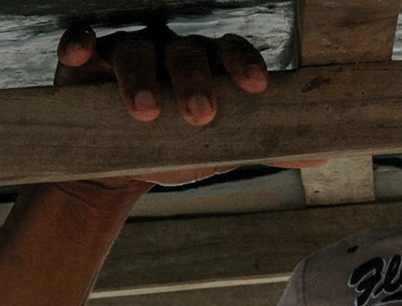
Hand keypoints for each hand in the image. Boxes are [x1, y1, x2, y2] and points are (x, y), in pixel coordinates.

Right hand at [53, 23, 270, 186]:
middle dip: (195, 81)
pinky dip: (80, 46)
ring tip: (145, 112)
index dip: (244, 64)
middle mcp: (171, 51)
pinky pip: (82, 41)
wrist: (124, 168)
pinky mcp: (86, 60)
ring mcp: (128, 51)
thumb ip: (266, 146)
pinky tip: (79, 59)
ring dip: (139, 76)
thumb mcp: (223, 149)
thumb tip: (322, 156)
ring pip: (136, 49)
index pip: (232, 51)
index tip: (256, 87)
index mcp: (210, 65)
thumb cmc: (180, 150)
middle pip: (187, 52)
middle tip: (200, 116)